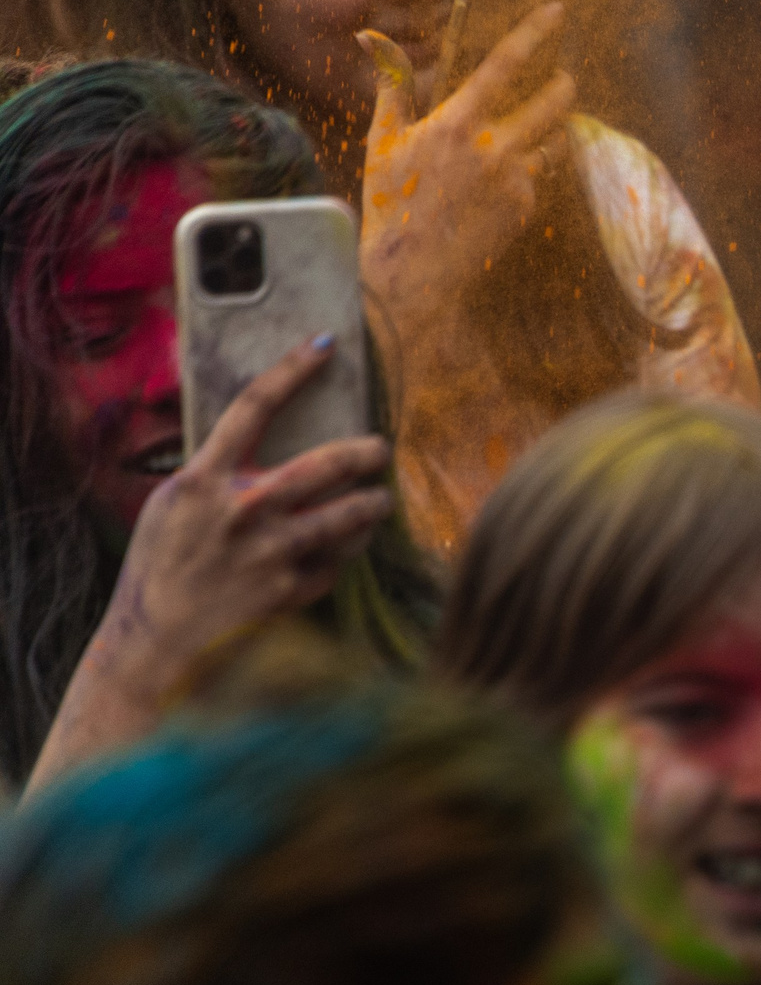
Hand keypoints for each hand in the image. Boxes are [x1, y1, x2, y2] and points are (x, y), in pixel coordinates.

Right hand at [27, 340, 394, 789]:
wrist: (157, 639)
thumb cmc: (161, 566)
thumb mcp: (172, 506)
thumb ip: (215, 473)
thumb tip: (256, 443)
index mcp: (204, 481)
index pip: (253, 407)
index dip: (293, 370)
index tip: (324, 345)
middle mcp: (244, 511)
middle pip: (330, 462)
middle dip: (367, 452)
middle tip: (379, 449)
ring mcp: (273, 552)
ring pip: (352, 514)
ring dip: (374, 505)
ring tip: (379, 500)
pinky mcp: (293, 588)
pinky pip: (339, 561)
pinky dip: (344, 554)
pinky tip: (343, 550)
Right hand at [356, 4, 575, 371]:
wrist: (413, 273)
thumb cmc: (391, 202)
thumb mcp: (383, 139)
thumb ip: (391, 84)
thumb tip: (372, 37)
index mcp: (456, 124)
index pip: (504, 65)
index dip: (533, 34)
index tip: (556, 12)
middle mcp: (493, 148)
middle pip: (552, 102)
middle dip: (562, 85)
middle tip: (564, 77)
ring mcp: (515, 180)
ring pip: (553, 140)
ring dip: (552, 128)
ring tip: (536, 126)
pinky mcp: (527, 207)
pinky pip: (538, 175)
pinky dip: (528, 168)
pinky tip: (504, 178)